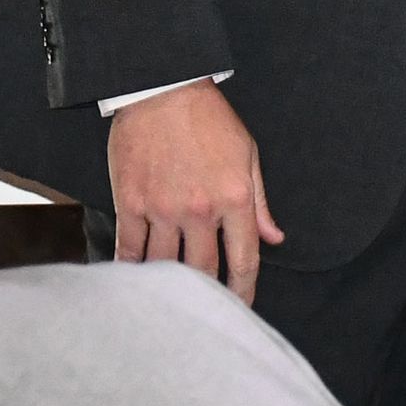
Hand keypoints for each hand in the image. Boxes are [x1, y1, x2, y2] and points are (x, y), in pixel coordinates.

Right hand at [107, 80, 282, 303]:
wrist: (165, 92)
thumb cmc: (211, 122)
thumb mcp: (248, 156)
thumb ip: (260, 203)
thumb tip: (275, 238)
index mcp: (235, 198)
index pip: (244, 259)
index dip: (244, 291)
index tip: (243, 307)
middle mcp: (200, 209)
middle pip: (204, 270)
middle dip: (208, 296)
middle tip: (206, 312)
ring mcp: (163, 209)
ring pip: (165, 266)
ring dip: (169, 287)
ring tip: (170, 305)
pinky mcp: (131, 204)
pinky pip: (130, 250)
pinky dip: (132, 270)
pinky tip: (135, 284)